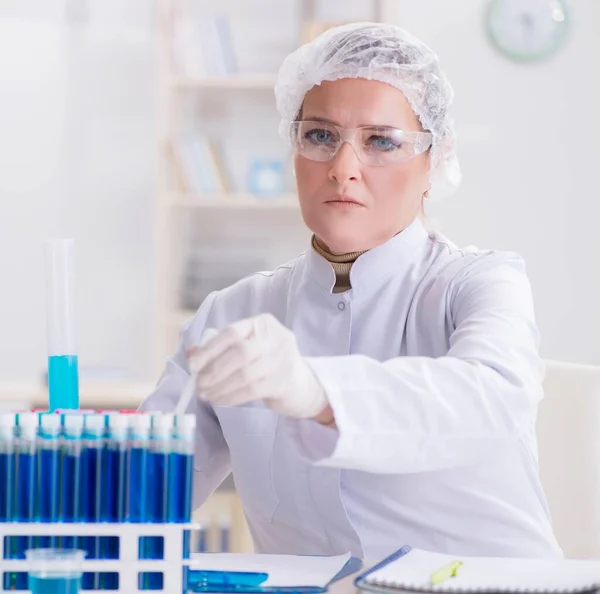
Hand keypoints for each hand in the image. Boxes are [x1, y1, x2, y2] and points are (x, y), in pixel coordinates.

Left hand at [187, 314, 328, 418]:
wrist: (300, 383)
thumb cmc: (265, 361)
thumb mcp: (247, 347)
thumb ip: (220, 348)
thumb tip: (192, 354)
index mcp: (263, 323)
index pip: (231, 332)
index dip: (209, 349)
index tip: (193, 365)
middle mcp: (276, 338)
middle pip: (239, 353)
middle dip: (214, 370)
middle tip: (198, 384)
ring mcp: (282, 360)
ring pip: (244, 375)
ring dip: (220, 387)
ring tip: (206, 394)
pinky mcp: (283, 382)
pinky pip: (251, 391)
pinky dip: (231, 397)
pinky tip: (220, 400)